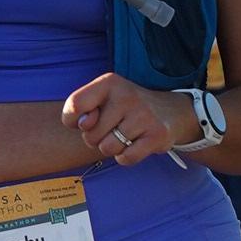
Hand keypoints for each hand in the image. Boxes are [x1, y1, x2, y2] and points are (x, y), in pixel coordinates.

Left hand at [62, 72, 192, 166]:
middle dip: (96, 138)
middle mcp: (126, 95)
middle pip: (90, 134)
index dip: (71, 120)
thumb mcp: (102, 98)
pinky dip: (126, 157)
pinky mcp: (157, 134)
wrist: (169, 111)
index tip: (85, 121)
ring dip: (112, 148)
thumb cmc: (124, 109)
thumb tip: (83, 124)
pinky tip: (134, 145)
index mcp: (109, 82)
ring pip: (107, 148)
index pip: (75, 104)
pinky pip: (126, 158)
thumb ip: (80, 108)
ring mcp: (143, 115)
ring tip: (124, 136)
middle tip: (113, 128)